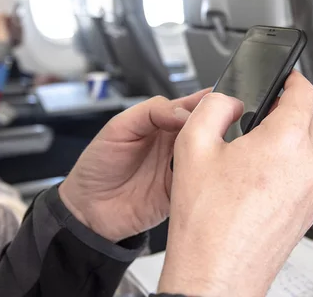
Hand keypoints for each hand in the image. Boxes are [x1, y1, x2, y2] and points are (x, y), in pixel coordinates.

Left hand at [59, 89, 209, 242]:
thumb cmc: (97, 166)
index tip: (223, 103)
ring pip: (210, 156)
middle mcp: (176, 144)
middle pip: (208, 130)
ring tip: (220, 148)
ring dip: (217, 152)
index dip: (210, 103)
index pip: (194, 106)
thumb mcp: (118, 128)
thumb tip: (184, 112)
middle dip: (220, 127)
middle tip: (225, 126)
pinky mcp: (183, 192)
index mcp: (163, 123)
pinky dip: (209, 179)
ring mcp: (181, 169)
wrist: (87, 209)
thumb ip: (151, 112)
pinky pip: (203, 184)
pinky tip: (210, 174)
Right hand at [159, 71, 312, 296]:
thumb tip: (228, 100)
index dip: (294, 78)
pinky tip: (253, 184)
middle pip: (307, 120)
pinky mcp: (307, 212)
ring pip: (305, 150)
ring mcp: (311, 192)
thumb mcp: (193, 146)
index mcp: (286, 142)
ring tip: (247, 156)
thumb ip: (213, 107)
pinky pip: (301, 177)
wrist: (216, 276)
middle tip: (255, 116)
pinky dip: (285, 170)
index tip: (286, 77)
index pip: (305, 92)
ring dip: (284, 142)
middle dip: (284, 111)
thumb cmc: (207, 223)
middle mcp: (307, 166)